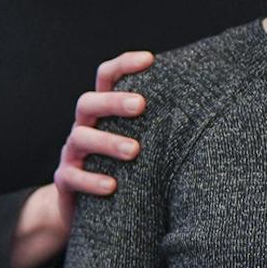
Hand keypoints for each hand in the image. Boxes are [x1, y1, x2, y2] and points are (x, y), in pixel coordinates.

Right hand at [57, 50, 155, 200]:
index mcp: (101, 112)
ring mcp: (72, 153)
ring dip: (108, 142)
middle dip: (113, 102)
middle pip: (88, 103)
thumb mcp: (138, 140)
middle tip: (140, 105)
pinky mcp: (64, 180)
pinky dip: (91, 180)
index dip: (124, 65)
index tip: (149, 60)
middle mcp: (84, 127)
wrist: (84, 207)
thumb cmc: (125, 168)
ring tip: (134, 151)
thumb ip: (155, 124)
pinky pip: (71, 176)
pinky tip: (112, 185)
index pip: (106, 78)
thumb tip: (202, 107)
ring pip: (80, 138)